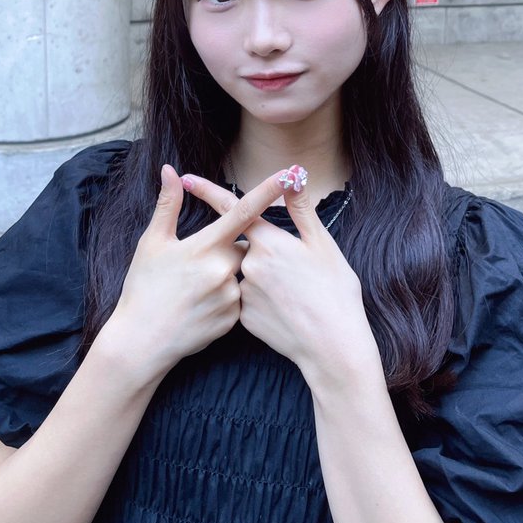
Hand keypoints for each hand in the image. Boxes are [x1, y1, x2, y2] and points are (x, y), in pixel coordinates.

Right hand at [104, 165, 289, 378]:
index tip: (289, 174)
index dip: (268, 190)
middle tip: (199, 261)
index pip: (244, 211)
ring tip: (194, 289)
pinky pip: (237, 299)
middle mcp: (224, 270)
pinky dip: (223, 297)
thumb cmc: (143, 287)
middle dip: (228, 247)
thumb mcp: (152, 242)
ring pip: (240, 274)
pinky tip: (199, 306)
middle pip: (243, 246)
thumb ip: (168, 204)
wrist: (141, 341)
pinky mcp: (233, 320)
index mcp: (206, 246)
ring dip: (226, 274)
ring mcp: (230, 297)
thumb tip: (169, 170)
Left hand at [183, 170, 379, 382]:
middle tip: (296, 270)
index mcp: (267, 241)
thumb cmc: (334, 291)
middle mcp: (248, 265)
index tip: (188, 180)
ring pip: (247, 274)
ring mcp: (243, 293)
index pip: (232, 209)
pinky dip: (263, 300)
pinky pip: (248, 299)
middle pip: (245, 246)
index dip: (209, 192)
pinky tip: (286, 310)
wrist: (333, 347)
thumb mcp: (322, 244)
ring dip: (264, 276)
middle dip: (263, 250)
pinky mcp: (243, 319)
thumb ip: (301, 209)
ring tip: (296, 293)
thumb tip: (291, 176)